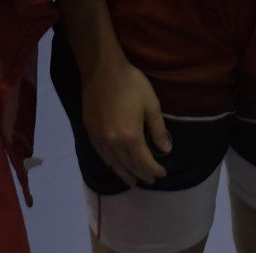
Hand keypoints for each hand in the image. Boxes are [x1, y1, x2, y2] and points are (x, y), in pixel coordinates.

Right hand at [82, 61, 170, 186]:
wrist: (101, 68)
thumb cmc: (130, 84)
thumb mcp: (152, 105)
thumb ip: (158, 130)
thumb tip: (165, 150)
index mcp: (130, 136)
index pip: (144, 161)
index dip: (154, 170)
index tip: (163, 174)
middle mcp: (113, 141)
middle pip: (129, 164)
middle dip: (141, 174)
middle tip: (150, 181)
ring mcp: (99, 136)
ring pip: (113, 162)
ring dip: (124, 173)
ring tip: (132, 181)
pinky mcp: (89, 129)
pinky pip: (101, 153)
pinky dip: (110, 162)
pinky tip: (114, 165)